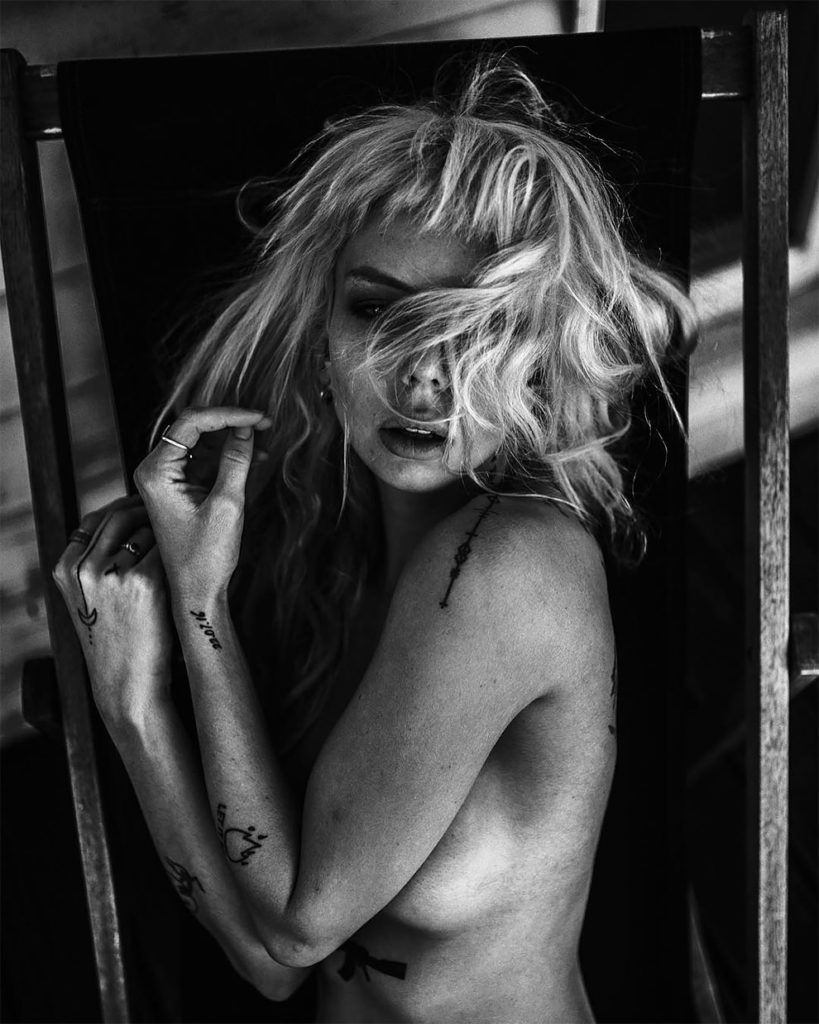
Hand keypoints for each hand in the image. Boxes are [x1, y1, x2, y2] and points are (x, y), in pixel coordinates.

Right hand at [52, 496, 173, 730]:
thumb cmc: (117, 641)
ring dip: (166, 531)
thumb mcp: (89, 600)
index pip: (94, 520)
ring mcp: (114, 574)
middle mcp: (85, 568)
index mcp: (65, 569)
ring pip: (146, 529)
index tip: (142, 511)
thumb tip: (125, 521)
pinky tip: (191, 554)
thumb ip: (96, 563)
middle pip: (119, 517)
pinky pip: (167, 548)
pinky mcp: (146, 582)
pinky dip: (180, 549)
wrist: (128, 686)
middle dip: (146, 512)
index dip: (121, 511)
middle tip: (170, 516)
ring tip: (183, 537)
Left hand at [133, 407, 271, 598]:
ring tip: (263, 443)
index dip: (228, 415)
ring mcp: (165, 477)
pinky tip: (253, 458)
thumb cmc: (206, 557)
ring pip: (200, 440)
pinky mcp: (178, 486)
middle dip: (230, 423)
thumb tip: (247, 428)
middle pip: (193, 427)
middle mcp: (154, 470)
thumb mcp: (228, 504)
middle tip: (264, 423)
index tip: (260, 418)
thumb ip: (236, 461)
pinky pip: (202, 458)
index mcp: (156, 472)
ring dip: (231, 438)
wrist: (196, 591)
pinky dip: (227, 455)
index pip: (191, 423)